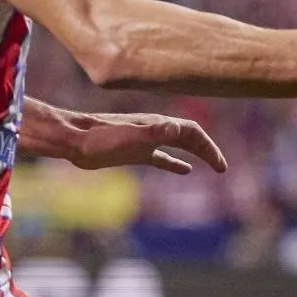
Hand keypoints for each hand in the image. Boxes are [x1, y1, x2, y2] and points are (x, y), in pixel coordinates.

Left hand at [39, 112, 227, 174]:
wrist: (74, 140)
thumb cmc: (99, 139)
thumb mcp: (128, 137)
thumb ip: (153, 132)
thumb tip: (176, 128)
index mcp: (157, 125)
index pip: (192, 132)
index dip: (208, 147)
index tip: (219, 165)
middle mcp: (155, 130)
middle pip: (189, 138)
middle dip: (207, 150)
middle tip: (222, 168)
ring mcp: (145, 141)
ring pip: (179, 146)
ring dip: (196, 154)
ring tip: (211, 167)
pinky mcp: (134, 153)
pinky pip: (162, 157)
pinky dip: (175, 163)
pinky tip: (184, 171)